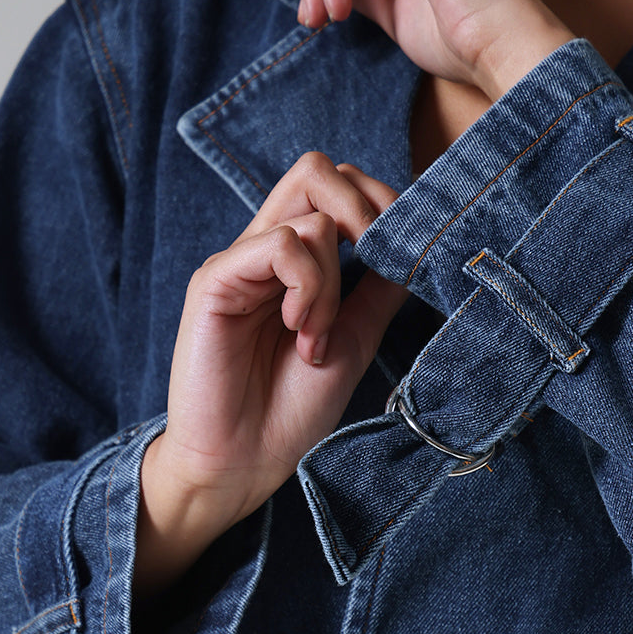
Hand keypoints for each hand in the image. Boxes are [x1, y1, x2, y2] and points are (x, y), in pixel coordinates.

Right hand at [135, 153, 405, 595]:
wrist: (243, 463)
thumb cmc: (292, 410)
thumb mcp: (354, 339)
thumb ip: (379, 289)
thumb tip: (418, 246)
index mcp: (297, 261)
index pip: (341, 187)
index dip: (382, 206)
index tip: (404, 258)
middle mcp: (265, 250)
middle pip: (318, 170)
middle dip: (366, 210)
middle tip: (375, 269)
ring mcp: (239, 262)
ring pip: (311, 214)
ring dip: (334, 280)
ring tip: (317, 338)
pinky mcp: (215, 279)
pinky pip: (280, 244)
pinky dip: (307, 287)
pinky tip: (299, 332)